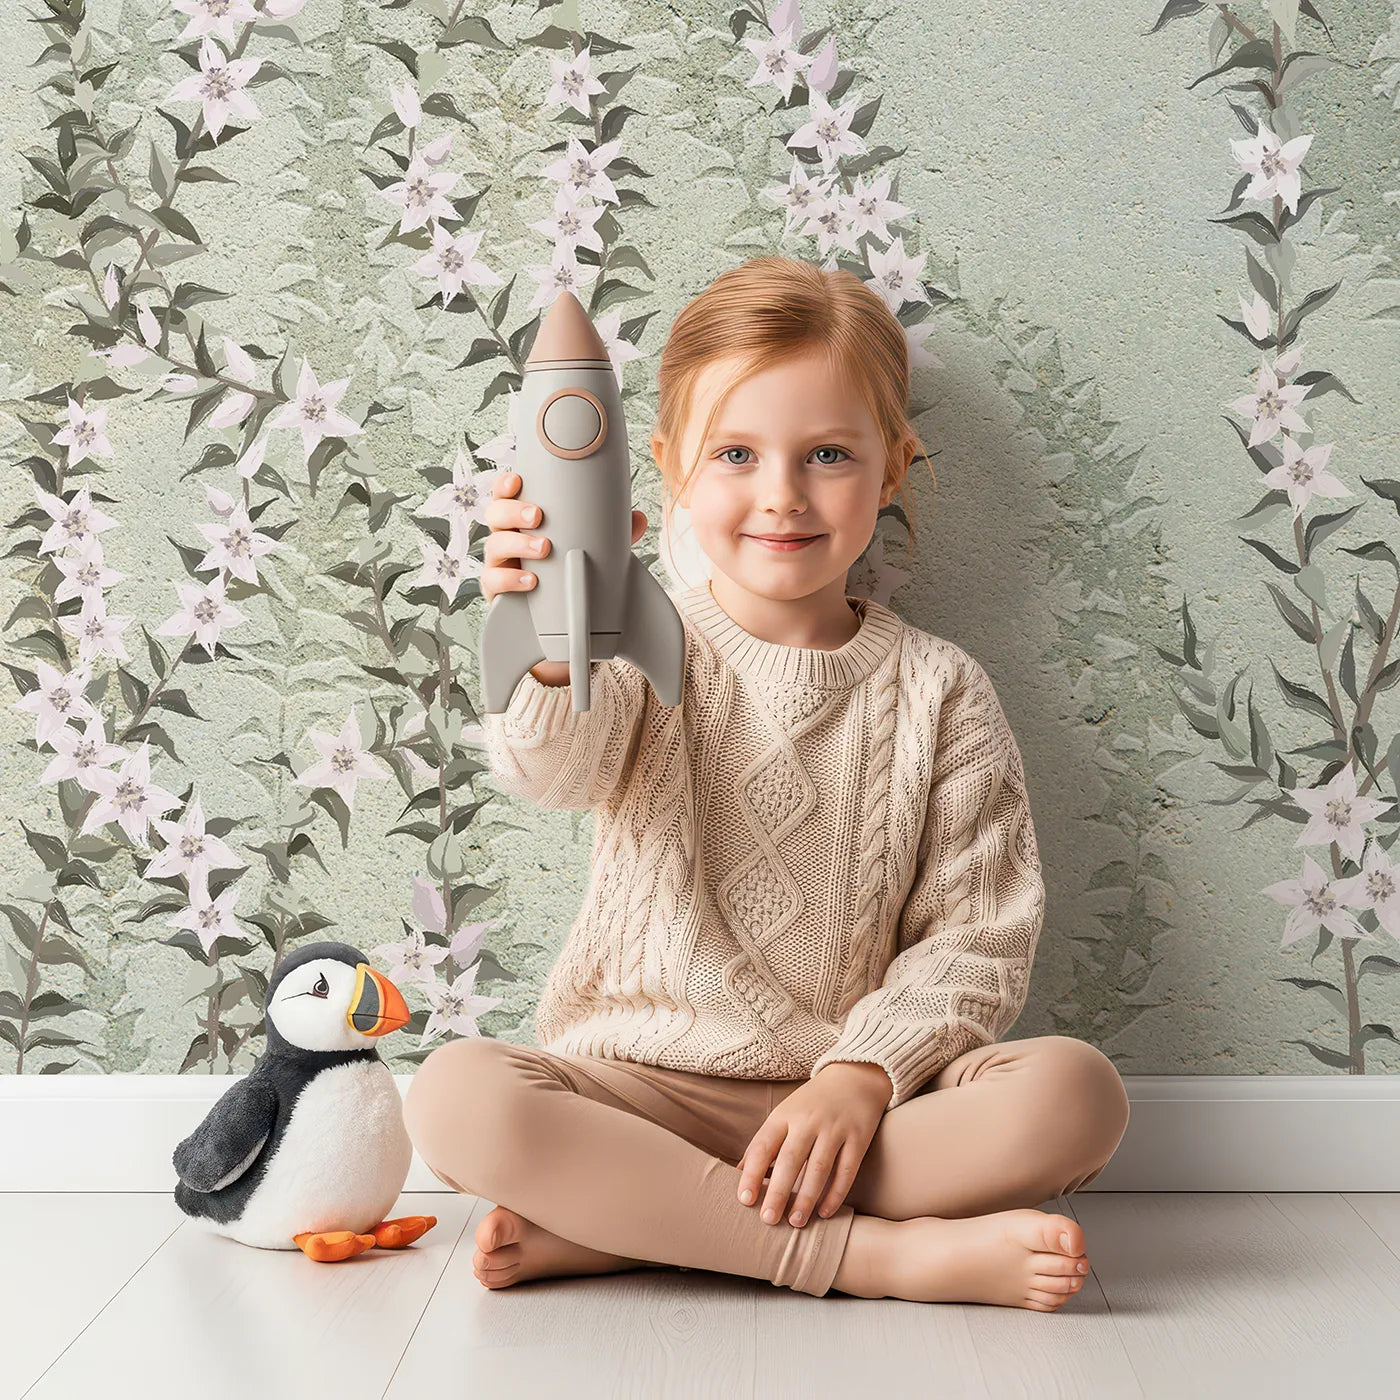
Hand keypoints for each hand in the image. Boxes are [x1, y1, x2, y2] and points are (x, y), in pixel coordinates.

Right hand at [480, 470, 647, 604]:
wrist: (550, 618)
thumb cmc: (562, 573)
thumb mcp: (587, 550)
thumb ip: (610, 535)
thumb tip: (637, 519)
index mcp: (522, 522)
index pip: (506, 495)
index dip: (506, 485)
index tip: (518, 481)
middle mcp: (506, 538)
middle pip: (496, 514)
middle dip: (514, 511)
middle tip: (537, 516)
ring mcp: (499, 563)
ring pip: (494, 545)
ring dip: (517, 544)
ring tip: (543, 548)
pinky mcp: (497, 590)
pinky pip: (494, 581)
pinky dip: (511, 578)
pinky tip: (530, 580)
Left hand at [736, 1062, 891, 1227]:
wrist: (854, 1077)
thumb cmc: (811, 1103)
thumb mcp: (783, 1114)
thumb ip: (763, 1143)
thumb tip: (738, 1174)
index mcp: (784, 1115)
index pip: (763, 1145)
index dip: (752, 1173)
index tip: (744, 1200)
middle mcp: (808, 1121)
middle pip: (790, 1159)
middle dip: (778, 1191)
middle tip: (768, 1220)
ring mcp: (835, 1128)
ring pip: (819, 1167)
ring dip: (806, 1197)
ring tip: (796, 1222)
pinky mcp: (859, 1138)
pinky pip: (847, 1170)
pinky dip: (836, 1193)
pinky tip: (825, 1212)